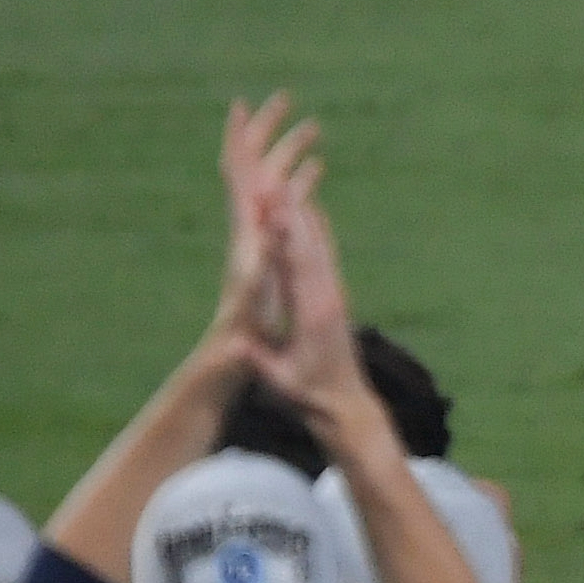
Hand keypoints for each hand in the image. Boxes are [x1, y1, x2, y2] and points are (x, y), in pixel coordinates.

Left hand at [214, 94, 318, 348]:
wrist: (231, 351)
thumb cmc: (245, 333)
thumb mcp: (253, 303)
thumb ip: (259, 273)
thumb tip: (266, 242)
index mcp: (245, 230)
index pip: (238, 172)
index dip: (239, 138)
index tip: (242, 104)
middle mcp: (249, 224)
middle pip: (255, 164)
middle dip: (268, 130)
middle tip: (285, 98)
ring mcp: (259, 232)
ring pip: (273, 179)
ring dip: (289, 150)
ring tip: (314, 126)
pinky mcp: (271, 244)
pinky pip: (285, 200)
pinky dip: (299, 179)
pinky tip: (317, 169)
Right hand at [235, 167, 383, 446]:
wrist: (346, 404)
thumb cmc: (309, 396)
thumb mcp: (282, 382)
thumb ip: (262, 360)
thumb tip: (236, 345)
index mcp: (313, 314)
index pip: (298, 268)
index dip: (287, 238)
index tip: (273, 211)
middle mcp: (329, 297)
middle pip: (311, 246)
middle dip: (294, 212)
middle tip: (276, 178)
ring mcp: (335, 294)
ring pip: (321, 245)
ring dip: (304, 214)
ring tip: (288, 180)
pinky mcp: (335, 296)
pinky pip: (325, 255)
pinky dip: (315, 230)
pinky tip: (307, 210)